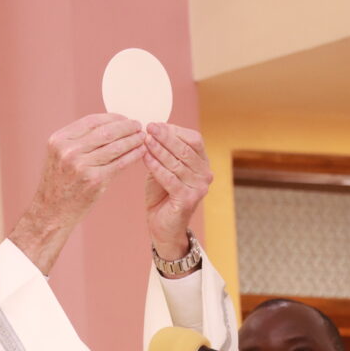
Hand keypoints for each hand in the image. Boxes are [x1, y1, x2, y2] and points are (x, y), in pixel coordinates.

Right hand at [10, 113, 144, 273]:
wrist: (51, 212)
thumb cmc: (59, 183)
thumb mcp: (60, 155)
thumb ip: (79, 140)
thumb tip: (110, 125)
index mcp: (59, 140)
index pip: (92, 120)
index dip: (113, 118)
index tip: (125, 119)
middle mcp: (69, 150)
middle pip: (106, 131)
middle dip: (127, 126)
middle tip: (138, 126)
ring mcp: (81, 166)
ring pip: (116, 146)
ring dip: (133, 140)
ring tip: (142, 137)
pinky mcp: (94, 180)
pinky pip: (120, 163)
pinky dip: (133, 155)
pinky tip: (141, 152)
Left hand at [142, 123, 212, 261]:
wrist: (163, 226)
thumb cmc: (162, 194)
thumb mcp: (164, 167)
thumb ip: (164, 151)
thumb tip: (154, 128)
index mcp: (202, 163)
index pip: (194, 139)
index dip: (174, 130)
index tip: (154, 124)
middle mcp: (205, 174)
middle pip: (185, 149)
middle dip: (165, 137)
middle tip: (149, 128)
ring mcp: (199, 188)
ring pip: (177, 163)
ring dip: (159, 150)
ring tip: (144, 141)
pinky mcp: (188, 199)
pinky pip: (170, 179)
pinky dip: (156, 167)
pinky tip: (145, 158)